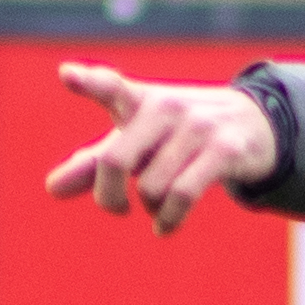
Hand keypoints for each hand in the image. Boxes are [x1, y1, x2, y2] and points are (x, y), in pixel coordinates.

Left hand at [43, 63, 280, 234]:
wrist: (252, 126)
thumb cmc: (176, 136)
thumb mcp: (136, 143)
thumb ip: (93, 164)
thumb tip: (52, 188)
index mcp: (139, 100)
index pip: (111, 87)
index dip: (89, 83)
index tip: (68, 77)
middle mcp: (166, 107)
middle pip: (116, 161)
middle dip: (109, 197)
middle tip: (116, 207)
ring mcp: (198, 127)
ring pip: (151, 187)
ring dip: (149, 209)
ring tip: (155, 208)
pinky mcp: (224, 151)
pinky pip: (182, 197)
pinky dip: (168, 221)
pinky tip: (164, 227)